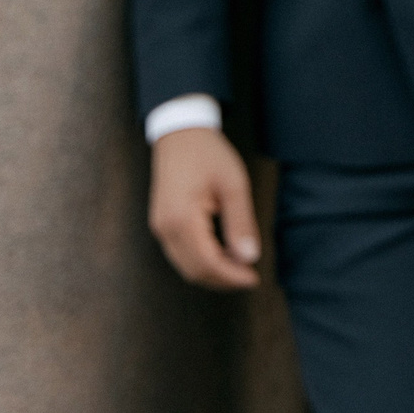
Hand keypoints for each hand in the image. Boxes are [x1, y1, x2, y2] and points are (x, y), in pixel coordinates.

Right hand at [149, 126, 261, 290]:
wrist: (180, 133)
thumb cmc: (208, 154)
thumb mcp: (234, 185)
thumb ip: (240, 223)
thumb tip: (249, 257)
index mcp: (181, 219)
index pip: (207, 263)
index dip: (231, 276)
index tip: (254, 279)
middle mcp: (164, 228)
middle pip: (194, 271)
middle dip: (223, 279)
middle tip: (250, 276)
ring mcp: (160, 227)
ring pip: (186, 266)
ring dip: (213, 272)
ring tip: (240, 267)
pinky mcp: (162, 224)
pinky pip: (181, 253)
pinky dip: (202, 261)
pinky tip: (223, 254)